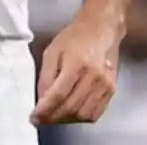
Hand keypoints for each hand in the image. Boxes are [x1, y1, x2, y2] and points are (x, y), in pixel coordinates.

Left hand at [31, 6, 121, 125]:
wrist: (101, 28)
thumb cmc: (74, 37)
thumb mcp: (52, 51)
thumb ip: (45, 76)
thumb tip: (41, 100)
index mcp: (77, 63)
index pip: (59, 94)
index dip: (45, 110)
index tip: (34, 118)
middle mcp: (94, 76)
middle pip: (71, 107)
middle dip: (53, 117)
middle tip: (41, 119)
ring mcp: (105, 84)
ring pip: (83, 114)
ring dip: (66, 119)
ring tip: (55, 115)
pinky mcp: (112, 90)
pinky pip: (95, 113)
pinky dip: (80, 118)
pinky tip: (70, 112)